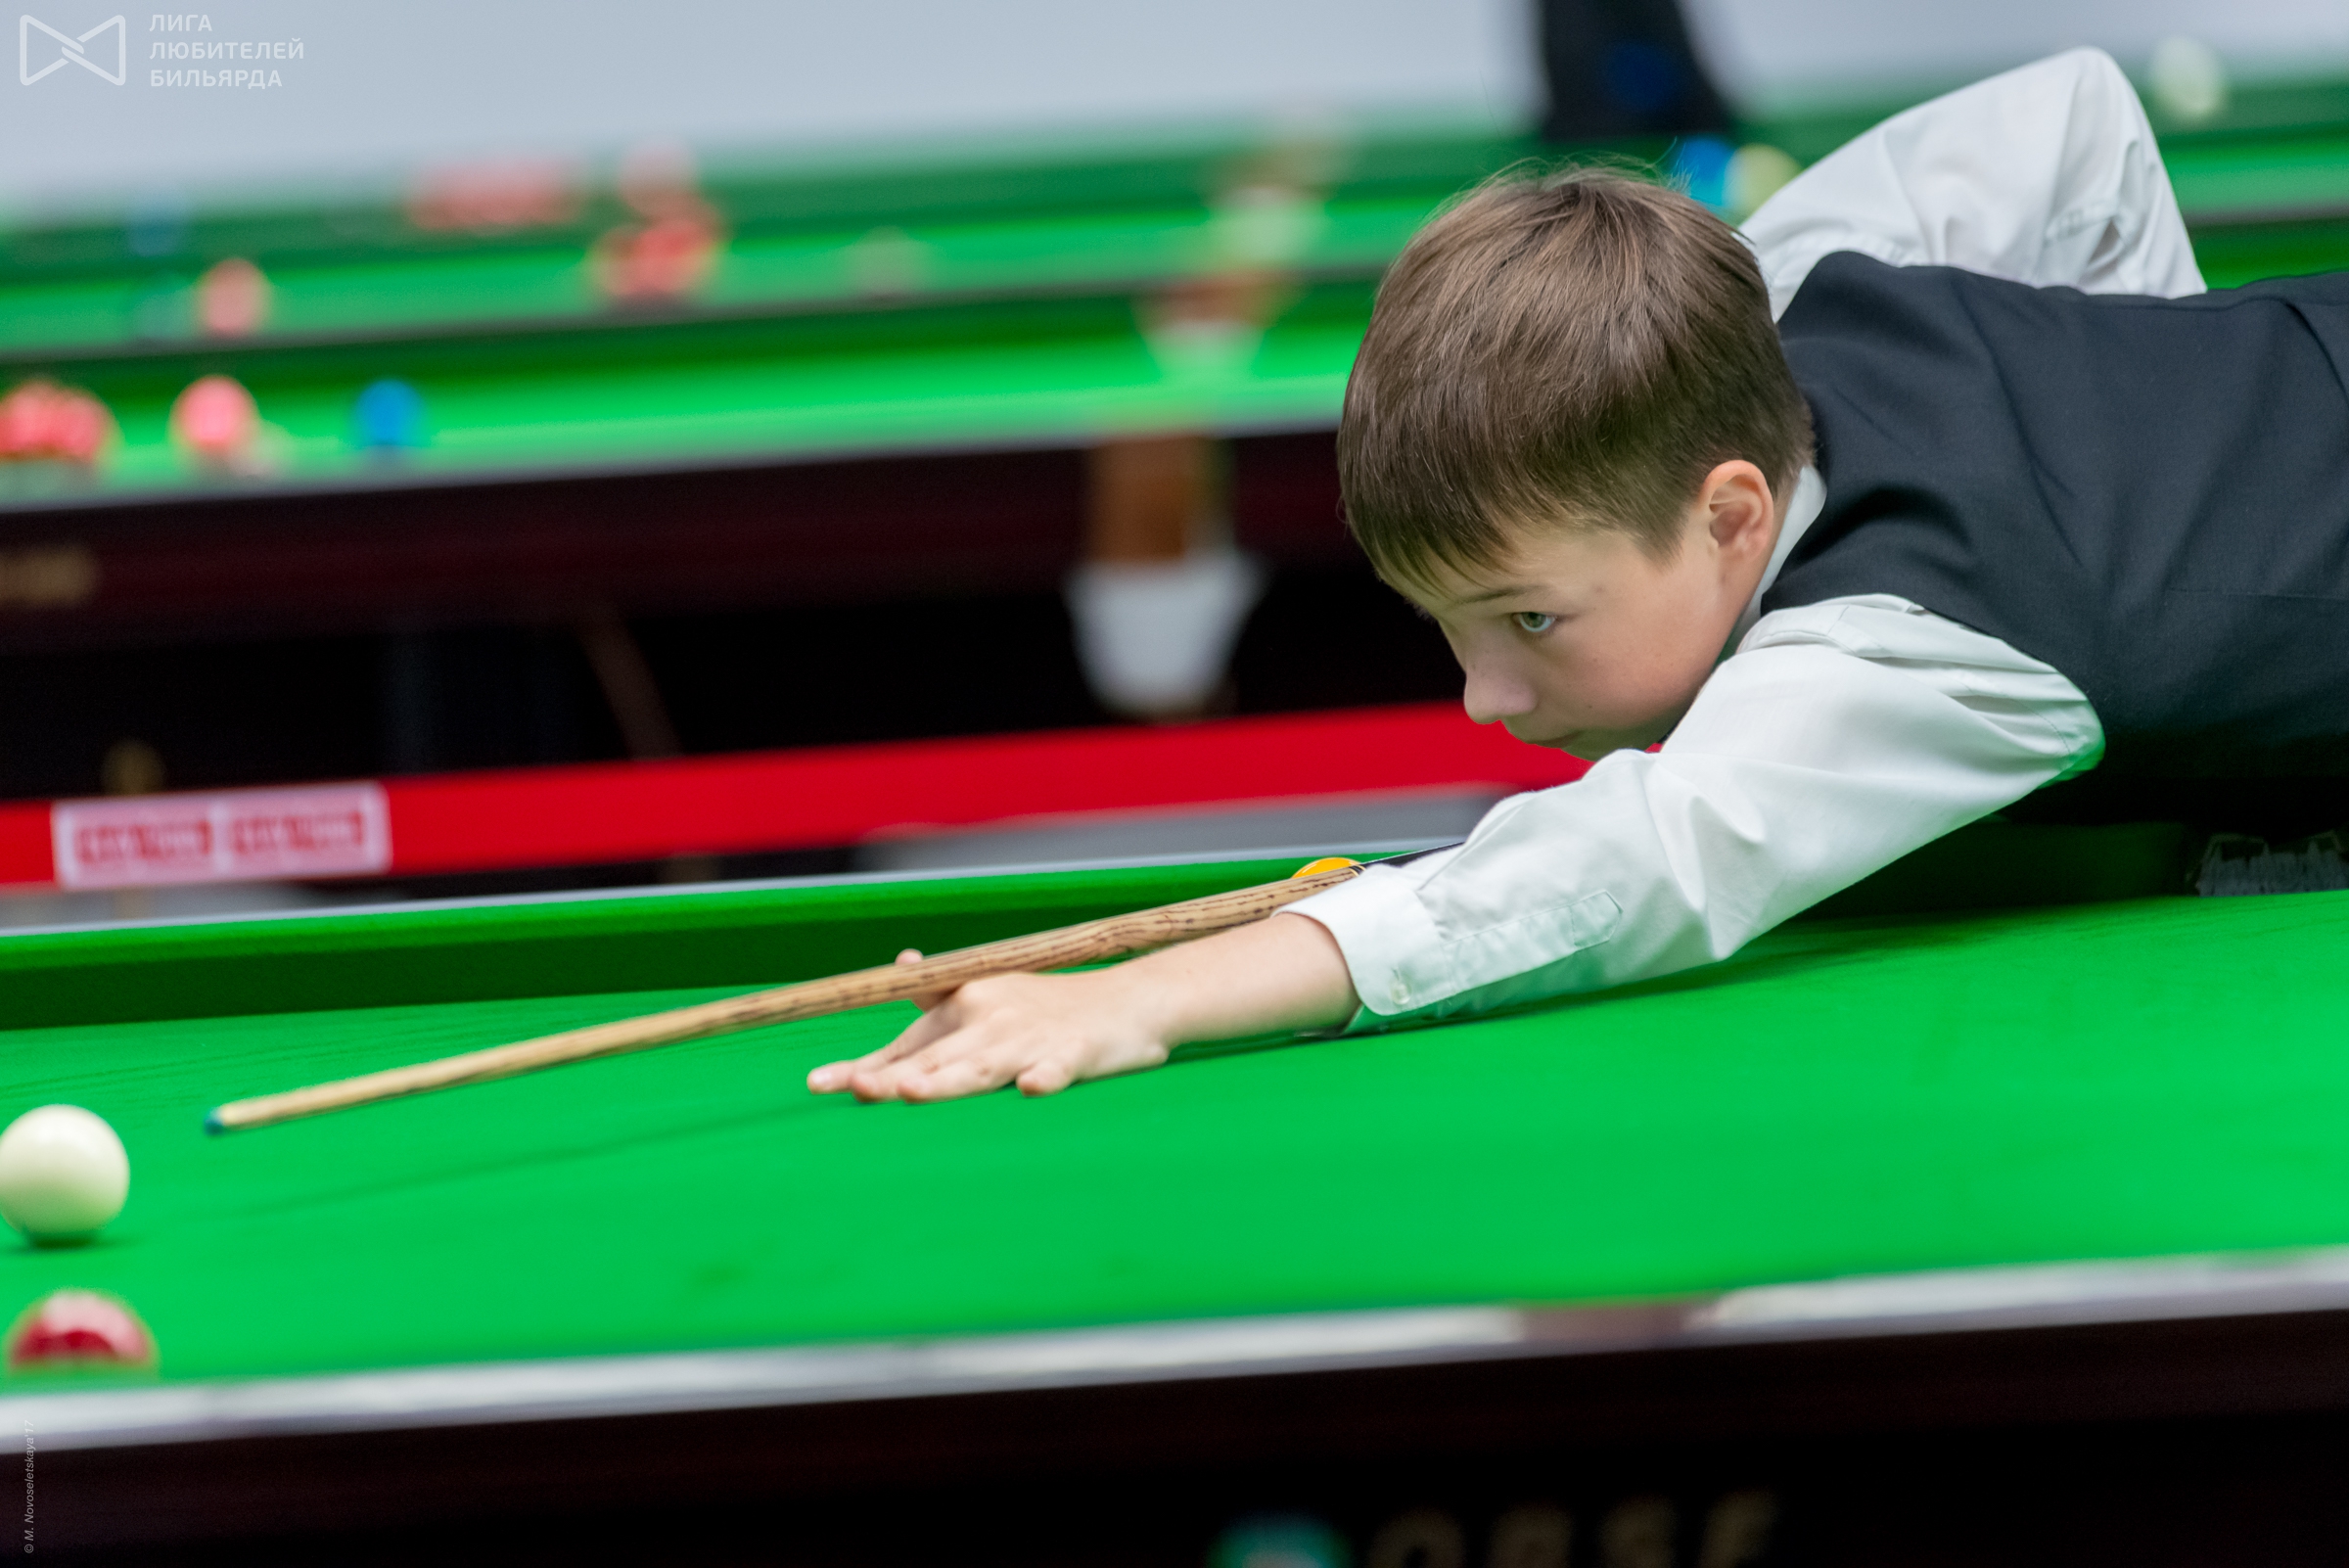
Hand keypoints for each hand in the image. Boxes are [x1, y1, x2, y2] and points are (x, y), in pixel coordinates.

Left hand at [807, 964, 1166, 1101]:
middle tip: (856, 1090)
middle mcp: (990, 1019)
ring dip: (948, 1080)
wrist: (1129, 1000)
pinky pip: (1058, 1068)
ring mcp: (1032, 1038)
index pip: (905, 1046)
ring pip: (982, 1065)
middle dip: (893, 1076)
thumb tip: (895, 968)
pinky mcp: (1076, 1053)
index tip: (816, 1084)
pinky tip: (1032, 1089)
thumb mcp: (988, 994)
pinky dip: (1046, 1077)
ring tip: (912, 1095)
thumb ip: (936, 1000)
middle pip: (934, 1058)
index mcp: (964, 1008)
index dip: (863, 1065)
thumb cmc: (1050, 1007)